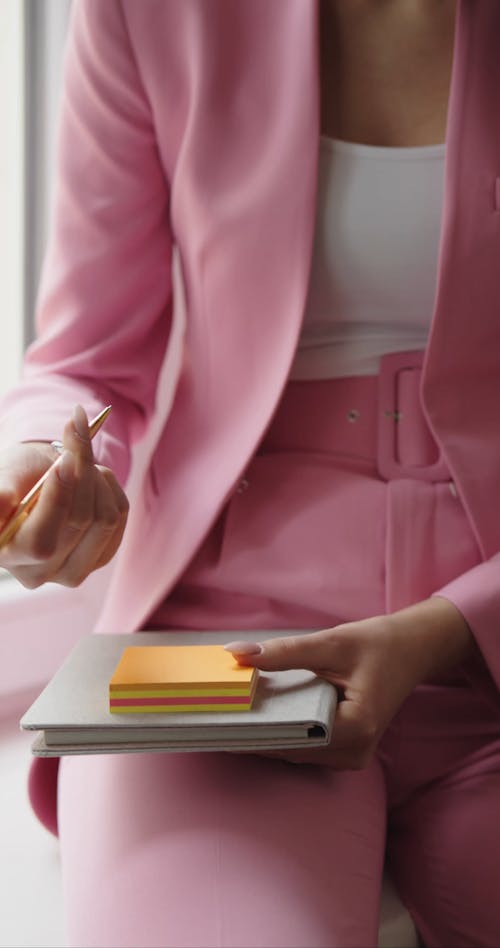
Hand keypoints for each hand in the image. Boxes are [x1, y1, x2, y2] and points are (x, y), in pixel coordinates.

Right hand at [0, 405, 128, 587]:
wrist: (36, 481)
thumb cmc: (14, 478)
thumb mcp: (5, 476)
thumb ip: (2, 492)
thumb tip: (2, 502)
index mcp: (6, 553)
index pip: (40, 542)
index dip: (57, 500)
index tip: (63, 461)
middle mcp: (37, 573)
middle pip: (79, 523)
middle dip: (81, 473)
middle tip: (74, 438)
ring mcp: (71, 572)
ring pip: (105, 519)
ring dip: (98, 478)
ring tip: (80, 459)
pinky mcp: (99, 559)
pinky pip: (120, 516)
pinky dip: (110, 488)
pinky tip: (92, 478)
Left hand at [226, 598, 473, 769]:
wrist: (412, 648)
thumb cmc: (378, 644)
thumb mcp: (330, 643)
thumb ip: (283, 652)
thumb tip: (236, 655)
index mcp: (356, 728)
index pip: (292, 738)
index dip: (254, 730)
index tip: (219, 721)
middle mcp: (355, 753)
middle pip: (291, 749)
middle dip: (254, 732)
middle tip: (214, 717)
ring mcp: (352, 756)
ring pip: (295, 751)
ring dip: (266, 733)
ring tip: (228, 716)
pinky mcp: (346, 749)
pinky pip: (305, 745)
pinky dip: (283, 730)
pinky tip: (257, 715)